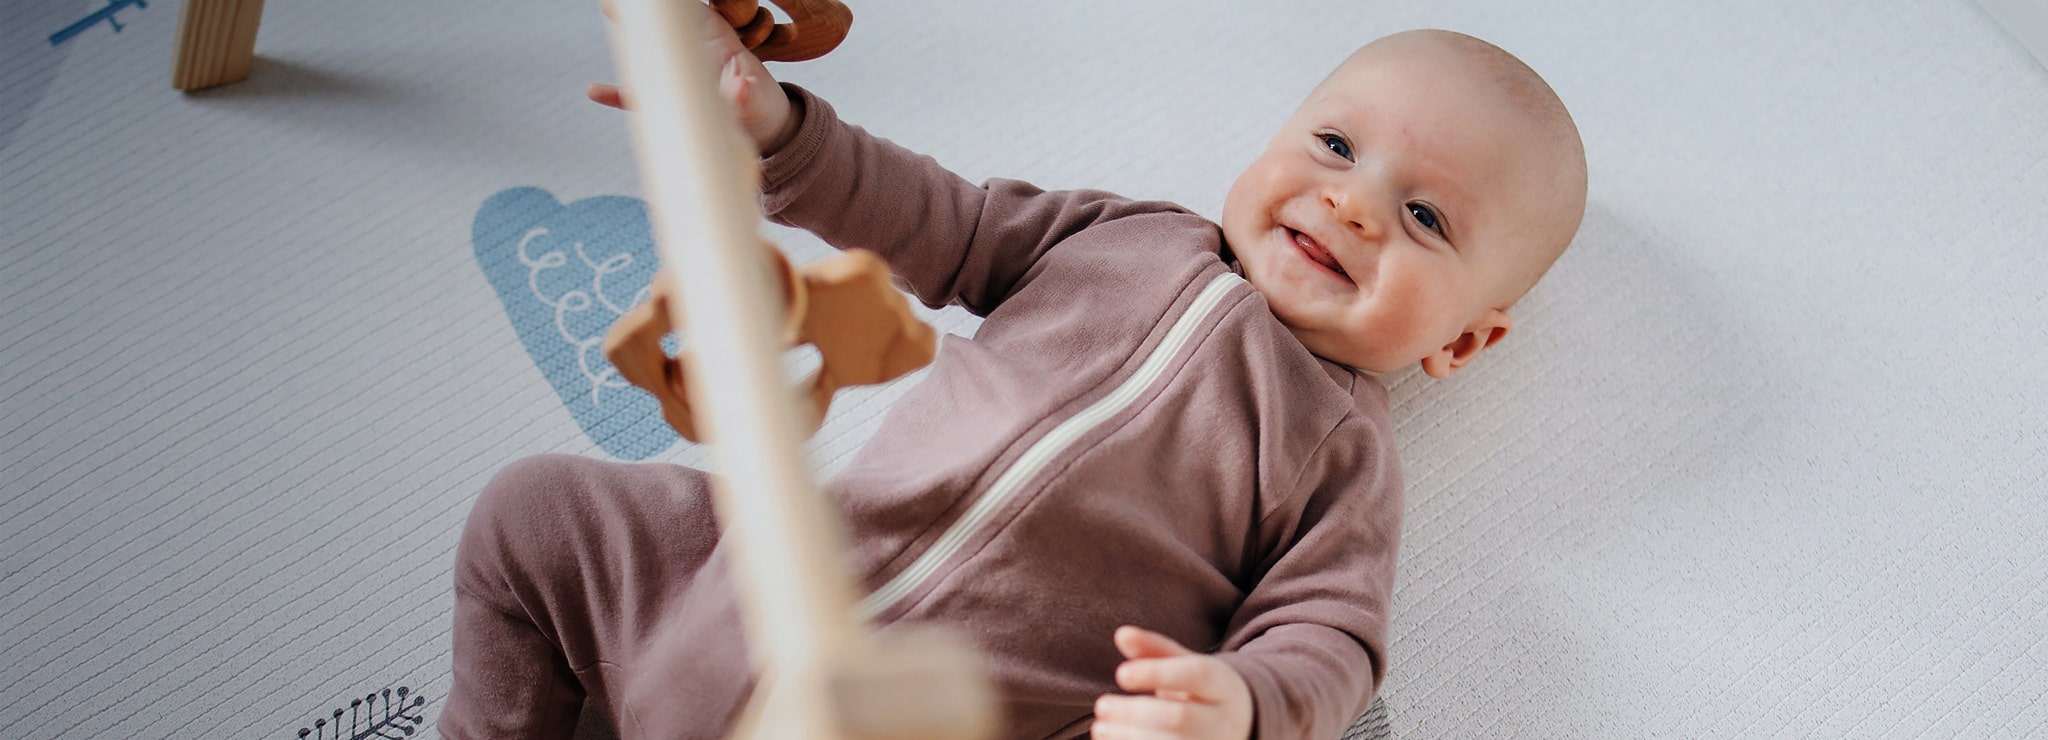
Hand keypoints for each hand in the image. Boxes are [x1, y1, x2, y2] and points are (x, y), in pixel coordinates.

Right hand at [587, 0, 801, 154]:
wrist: (764, 132)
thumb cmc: (762, 106)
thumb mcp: (758, 100)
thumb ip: (746, 93)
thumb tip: (739, 86)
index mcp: (716, 42)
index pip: (692, 12)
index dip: (675, 3)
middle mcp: (693, 54)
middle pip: (665, 25)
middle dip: (646, 9)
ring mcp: (678, 77)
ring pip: (647, 53)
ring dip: (628, 34)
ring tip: (607, 6)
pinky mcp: (669, 103)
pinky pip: (637, 96)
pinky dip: (617, 94)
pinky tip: (595, 91)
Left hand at [1092, 626, 1253, 739]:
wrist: (1238, 725)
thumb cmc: (1201, 690)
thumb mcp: (1186, 665)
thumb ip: (1155, 649)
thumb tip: (1121, 634)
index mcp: (1222, 685)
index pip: (1196, 675)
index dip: (1157, 674)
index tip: (1120, 674)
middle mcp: (1222, 720)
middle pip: (1180, 717)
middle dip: (1135, 713)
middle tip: (1101, 705)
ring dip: (1130, 737)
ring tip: (1100, 727)